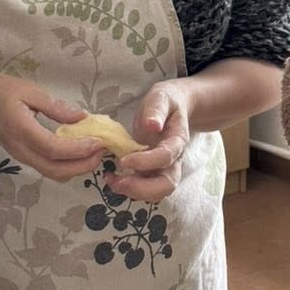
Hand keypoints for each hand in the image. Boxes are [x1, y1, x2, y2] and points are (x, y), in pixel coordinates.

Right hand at [0, 73, 104, 182]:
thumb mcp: (27, 91)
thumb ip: (54, 106)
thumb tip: (82, 117)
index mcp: (21, 130)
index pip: (54, 149)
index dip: (79, 149)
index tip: (98, 140)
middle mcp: (21, 149)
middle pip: (56, 170)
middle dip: (84, 165)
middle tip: (102, 149)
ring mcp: (22, 157)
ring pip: (53, 173)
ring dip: (78, 168)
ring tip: (95, 151)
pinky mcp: (25, 158)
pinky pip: (49, 169)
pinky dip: (68, 165)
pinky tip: (80, 151)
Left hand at [111, 80, 193, 202]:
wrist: (174, 108)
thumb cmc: (166, 102)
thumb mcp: (161, 97)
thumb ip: (157, 110)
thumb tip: (152, 125)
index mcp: (177, 140)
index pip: (166, 157)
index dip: (146, 162)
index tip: (123, 161)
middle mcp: (175, 160)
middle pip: (166, 185)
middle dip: (141, 188)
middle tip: (117, 181)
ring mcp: (165, 169)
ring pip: (157, 192)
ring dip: (134, 192)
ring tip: (111, 181)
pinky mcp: (154, 172)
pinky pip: (146, 189)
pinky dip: (129, 189)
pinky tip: (112, 178)